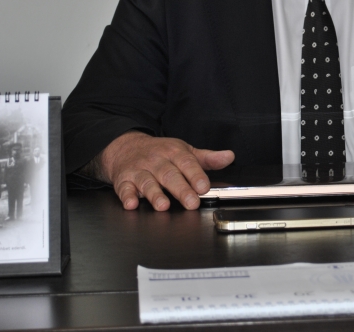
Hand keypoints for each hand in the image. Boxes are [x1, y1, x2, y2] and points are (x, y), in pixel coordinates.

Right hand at [97, 132, 234, 210]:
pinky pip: (124, 188)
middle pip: (169, 175)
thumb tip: (229, 157)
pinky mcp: (124, 180)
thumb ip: (207, 158)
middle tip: (191, 202)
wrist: (125, 147)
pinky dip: (127, 196)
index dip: (196, 175)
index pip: (187, 163)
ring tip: (163, 205)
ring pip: (148, 182)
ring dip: (155, 194)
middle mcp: (156, 160)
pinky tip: (131, 204)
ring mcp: (139, 170)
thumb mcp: (184, 151)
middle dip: (181, 189)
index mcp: (174, 152)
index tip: (204, 187)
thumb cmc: (160, 153)